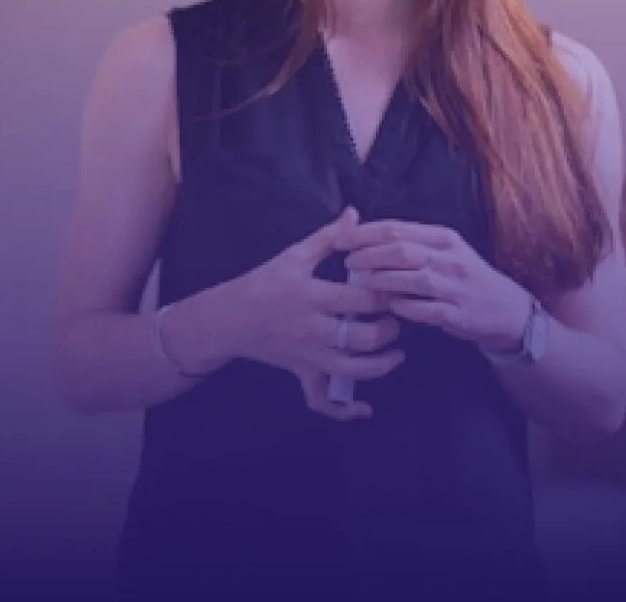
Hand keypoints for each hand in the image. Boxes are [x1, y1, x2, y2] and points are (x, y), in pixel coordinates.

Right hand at [221, 207, 403, 419]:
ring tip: (395, 353)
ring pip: (353, 371)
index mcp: (313, 296)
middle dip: (389, 330)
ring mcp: (308, 355)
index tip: (397, 288)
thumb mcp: (292, 256)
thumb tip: (355, 214)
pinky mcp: (302, 373)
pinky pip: (323, 400)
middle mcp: (313, 329)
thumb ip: (328, 238)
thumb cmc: (262, 283)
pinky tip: (364, 408)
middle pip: (364, 337)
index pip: (363, 300)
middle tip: (395, 319)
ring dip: (381, 366)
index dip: (387, 295)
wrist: (228, 318)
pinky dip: (344, 411)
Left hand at [343, 220, 533, 355]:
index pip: (397, 229)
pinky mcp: (459, 314)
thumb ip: (407, 241)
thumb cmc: (462, 276)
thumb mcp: (442, 251)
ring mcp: (457, 287)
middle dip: (370, 255)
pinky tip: (388, 306)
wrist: (506, 309)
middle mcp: (451, 259)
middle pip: (403, 251)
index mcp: (443, 238)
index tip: (340, 239)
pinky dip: (405, 307)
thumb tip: (358, 230)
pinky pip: (426, 309)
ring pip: (414, 279)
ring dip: (384, 280)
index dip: (365, 233)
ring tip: (362, 282)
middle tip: (348, 261)